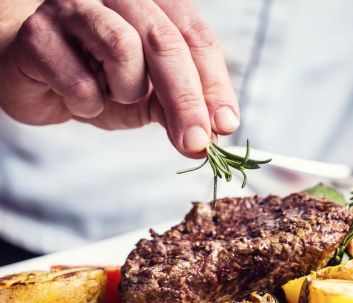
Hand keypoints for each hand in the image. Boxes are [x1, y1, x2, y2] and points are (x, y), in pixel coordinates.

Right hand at [0, 0, 237, 157]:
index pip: (197, 36)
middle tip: (197, 142)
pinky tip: (79, 100)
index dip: (215, 83)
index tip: (226, 124)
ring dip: (127, 90)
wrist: (29, 74)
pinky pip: (77, 77)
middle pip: (166, 41)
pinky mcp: (37, 32)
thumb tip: (213, 136)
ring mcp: (74, 6)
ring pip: (123, 47)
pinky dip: (87, 102)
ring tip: (113, 96)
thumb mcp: (147, 97)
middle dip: (187, 99)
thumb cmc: (96, 78)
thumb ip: (179, 109)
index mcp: (153, 3)